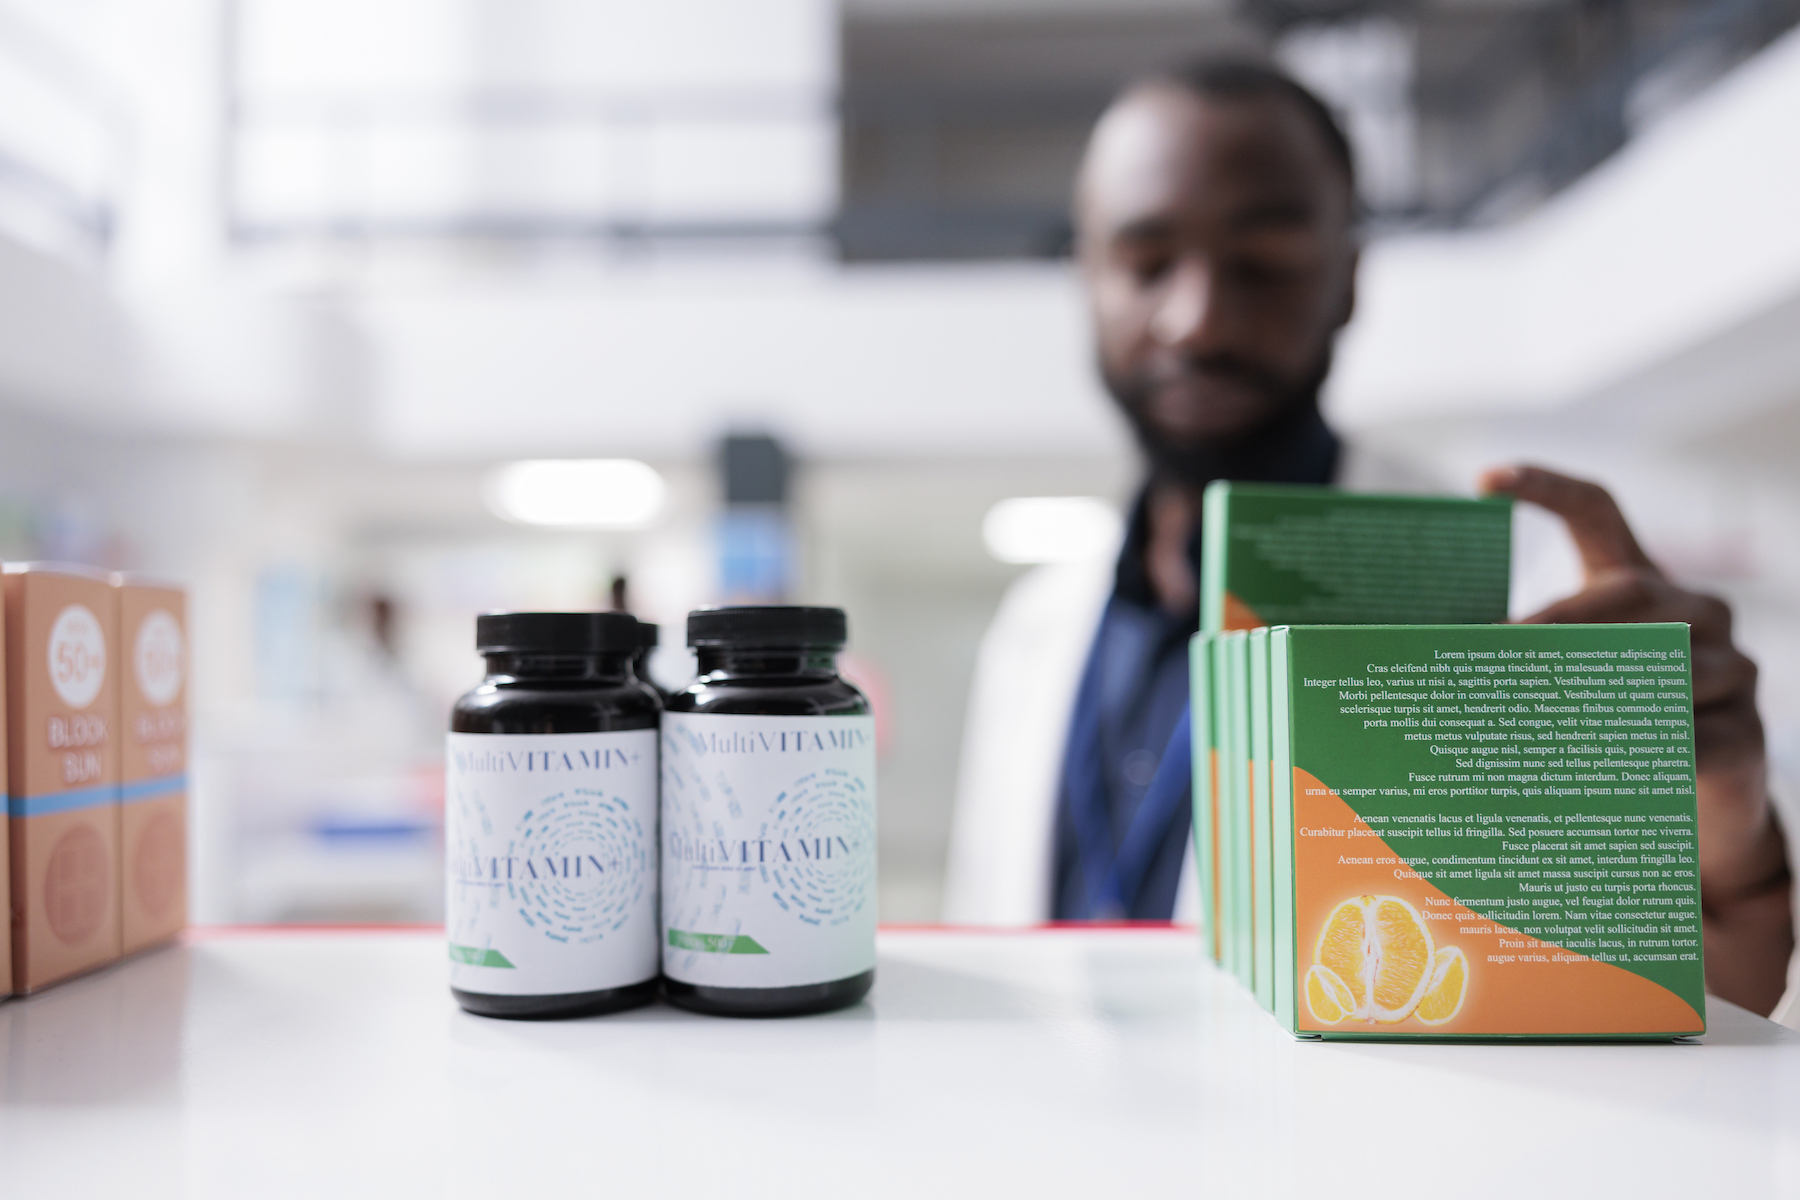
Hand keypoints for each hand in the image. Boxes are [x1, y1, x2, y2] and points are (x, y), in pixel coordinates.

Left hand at [1481, 465, 1792, 1014]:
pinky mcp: (1744, 738)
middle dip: (1558, 615)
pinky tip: (1598, 759)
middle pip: (1627, 590)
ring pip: (1662, 662)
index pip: (1601, 514)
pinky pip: (1694, 735)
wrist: (1694, 822)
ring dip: (1593, 684)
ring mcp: (1730, 672)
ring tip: (1534, 705)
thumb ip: (1516, 662)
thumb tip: (1403, 658)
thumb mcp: (1565, 688)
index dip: (1548, 488)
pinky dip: (1642, 745)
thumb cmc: (1608, 739)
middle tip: (1497, 641)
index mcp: (1638, 586)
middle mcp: (1693, 614)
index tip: (1485, 479)